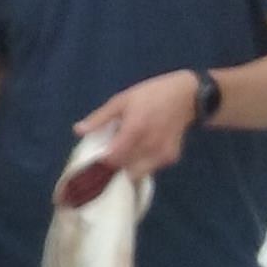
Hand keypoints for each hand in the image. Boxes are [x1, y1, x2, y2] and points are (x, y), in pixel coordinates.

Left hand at [76, 71, 201, 181]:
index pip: (111, 159)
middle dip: (113, 165)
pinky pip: (150, 168)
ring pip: (135, 173)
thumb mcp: (122, 100)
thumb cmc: (152, 94)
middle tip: (111, 152)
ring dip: (127, 166)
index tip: (97, 156)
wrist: (188, 95)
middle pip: (122, 169)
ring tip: (128, 149)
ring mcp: (161, 154)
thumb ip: (100, 118)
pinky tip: (143, 148)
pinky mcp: (170, 158)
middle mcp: (149, 145)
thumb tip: (77, 131)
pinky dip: (142, 163)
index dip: (101, 161)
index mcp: (134, 130)